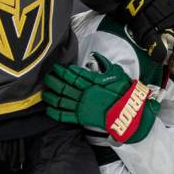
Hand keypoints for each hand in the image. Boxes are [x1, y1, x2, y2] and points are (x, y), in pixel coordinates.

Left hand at [43, 53, 159, 142]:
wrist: (129, 113)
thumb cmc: (124, 92)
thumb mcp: (117, 73)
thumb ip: (105, 64)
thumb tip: (96, 56)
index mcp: (93, 83)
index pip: (74, 75)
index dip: (63, 72)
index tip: (56, 68)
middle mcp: (85, 94)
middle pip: (64, 87)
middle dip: (53, 81)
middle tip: (46, 77)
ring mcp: (82, 106)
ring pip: (61, 100)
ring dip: (51, 96)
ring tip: (44, 93)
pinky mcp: (82, 118)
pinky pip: (65, 116)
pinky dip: (55, 113)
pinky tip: (48, 109)